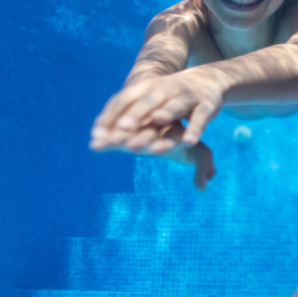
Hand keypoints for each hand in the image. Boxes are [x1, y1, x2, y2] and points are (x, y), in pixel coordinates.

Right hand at [89, 121, 215, 190]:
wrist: (169, 109)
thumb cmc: (182, 139)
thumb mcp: (197, 153)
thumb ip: (203, 167)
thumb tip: (203, 187)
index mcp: (177, 129)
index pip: (172, 136)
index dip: (165, 144)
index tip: (157, 151)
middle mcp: (159, 121)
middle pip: (148, 130)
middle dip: (140, 139)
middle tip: (130, 147)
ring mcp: (141, 118)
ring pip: (129, 125)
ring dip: (118, 136)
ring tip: (104, 146)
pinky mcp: (128, 116)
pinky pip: (116, 124)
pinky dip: (106, 133)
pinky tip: (94, 145)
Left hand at [90, 67, 227, 149]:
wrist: (206, 81)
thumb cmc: (166, 100)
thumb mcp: (145, 105)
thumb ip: (122, 123)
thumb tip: (93, 145)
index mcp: (145, 87)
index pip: (123, 100)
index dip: (110, 116)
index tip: (97, 135)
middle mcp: (165, 89)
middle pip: (148, 102)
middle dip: (135, 115)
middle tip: (122, 129)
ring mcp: (187, 96)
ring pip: (175, 105)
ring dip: (166, 112)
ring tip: (158, 119)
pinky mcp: (206, 106)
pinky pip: (199, 118)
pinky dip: (195, 129)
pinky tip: (188, 142)